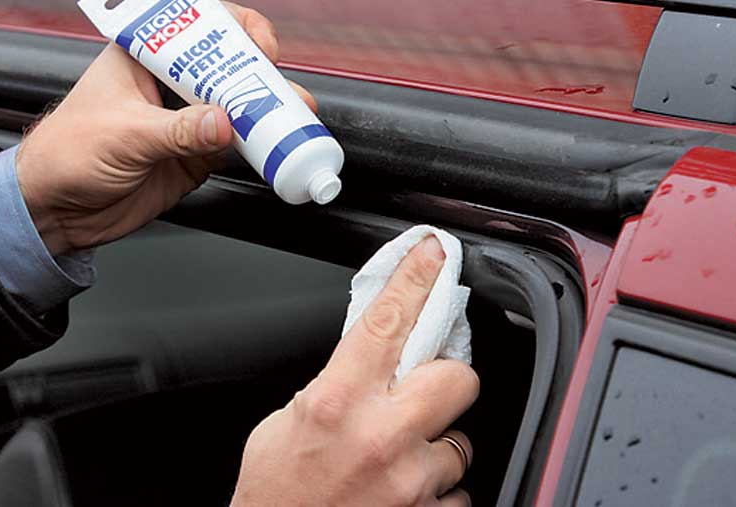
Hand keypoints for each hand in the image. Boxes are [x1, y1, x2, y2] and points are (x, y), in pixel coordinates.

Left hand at [16, 2, 314, 254]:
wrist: (54, 211)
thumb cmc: (65, 154)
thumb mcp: (122, 134)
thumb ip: (176, 130)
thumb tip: (222, 123)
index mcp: (144, 55)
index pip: (197, 22)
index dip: (233, 26)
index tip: (257, 44)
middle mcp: (169, 82)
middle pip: (227, 62)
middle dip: (261, 69)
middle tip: (280, 83)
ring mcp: (184, 120)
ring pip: (238, 104)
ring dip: (267, 108)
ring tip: (295, 113)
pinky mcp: (195, 156)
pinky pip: (236, 145)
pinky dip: (259, 145)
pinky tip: (276, 144)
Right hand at [231, 236, 479, 506]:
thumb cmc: (274, 496)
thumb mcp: (285, 422)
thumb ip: (332, 386)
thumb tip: (367, 360)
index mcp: (336, 402)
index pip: (387, 321)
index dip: (415, 279)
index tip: (433, 253)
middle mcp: (381, 438)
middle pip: (458, 378)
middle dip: (445, 381)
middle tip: (421, 394)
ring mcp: (410, 483)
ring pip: (461, 443)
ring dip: (435, 447)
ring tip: (398, 461)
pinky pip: (456, 493)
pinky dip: (434, 493)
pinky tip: (401, 494)